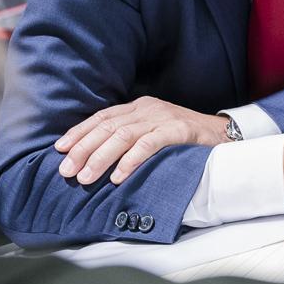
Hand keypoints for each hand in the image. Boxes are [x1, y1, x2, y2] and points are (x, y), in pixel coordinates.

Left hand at [54, 96, 229, 184]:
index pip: (102, 117)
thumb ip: (129, 139)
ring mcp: (163, 118)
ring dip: (101, 157)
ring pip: (123, 135)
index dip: (79, 132)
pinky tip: (119, 176)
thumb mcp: (153, 132)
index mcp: (139, 107)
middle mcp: (148, 109)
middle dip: (83, 148)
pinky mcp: (178, 130)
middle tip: (66, 170)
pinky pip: (149, 144)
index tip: (59, 149)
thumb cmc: (184, 140)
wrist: (223, 135)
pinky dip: (130, 161)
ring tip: (86, 177)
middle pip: (107, 126)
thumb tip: (94, 159)